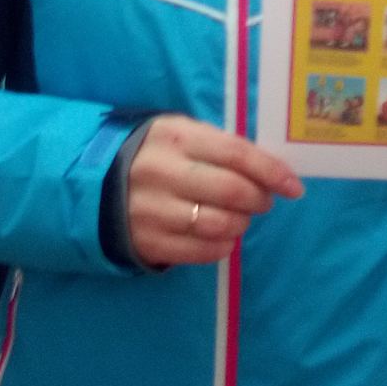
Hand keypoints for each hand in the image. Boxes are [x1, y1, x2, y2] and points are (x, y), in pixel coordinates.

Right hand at [128, 116, 304, 267]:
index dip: (270, 171)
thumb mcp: (181, 134)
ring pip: (219, 223)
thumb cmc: (154, 154)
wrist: (93, 183)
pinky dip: (223, 245)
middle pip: (231, 190)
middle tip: (262, 201)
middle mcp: (162, 172)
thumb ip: (221, 147)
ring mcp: (153, 210)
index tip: (293, 186)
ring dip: (241, 223)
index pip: (235, 153)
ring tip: (239, 218)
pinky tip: (222, 235)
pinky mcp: (148, 241)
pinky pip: (201, 250)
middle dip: (258, 199)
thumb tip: (270, 171)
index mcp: (175, 137)